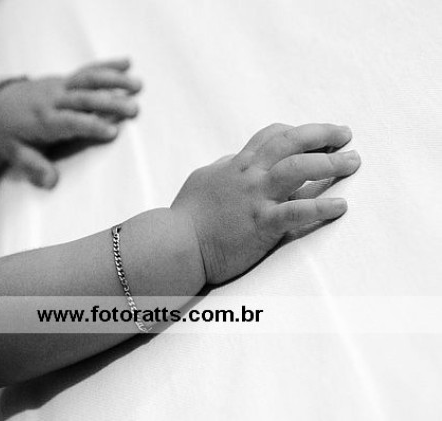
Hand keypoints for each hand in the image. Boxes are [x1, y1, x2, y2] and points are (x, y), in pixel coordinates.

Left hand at [0, 59, 141, 187]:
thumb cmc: (9, 135)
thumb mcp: (15, 154)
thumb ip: (33, 167)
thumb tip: (50, 183)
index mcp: (43, 121)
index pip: (69, 122)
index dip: (90, 126)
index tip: (113, 132)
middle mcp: (53, 100)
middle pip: (84, 99)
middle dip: (110, 102)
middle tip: (134, 109)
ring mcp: (60, 87)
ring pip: (88, 80)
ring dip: (114, 80)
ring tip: (138, 85)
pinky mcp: (66, 80)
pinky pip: (88, 71)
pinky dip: (107, 65)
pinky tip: (129, 63)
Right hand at [171, 123, 360, 284]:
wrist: (176, 243)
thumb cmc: (186, 216)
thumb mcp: (202, 180)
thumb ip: (222, 168)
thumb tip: (233, 159)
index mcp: (237, 165)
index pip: (272, 136)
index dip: (298, 131)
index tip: (316, 136)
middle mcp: (250, 176)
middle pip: (291, 142)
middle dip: (322, 134)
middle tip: (345, 134)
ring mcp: (257, 198)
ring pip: (299, 169)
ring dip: (331, 163)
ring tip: (353, 162)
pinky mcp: (262, 224)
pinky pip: (298, 211)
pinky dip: (322, 207)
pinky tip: (341, 206)